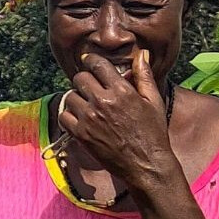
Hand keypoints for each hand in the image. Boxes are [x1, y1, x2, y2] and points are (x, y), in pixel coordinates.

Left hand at [57, 49, 181, 190]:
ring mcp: (90, 118)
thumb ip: (144, 76)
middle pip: (80, 78)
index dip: (92, 61)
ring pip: (70, 96)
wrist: (146, 165)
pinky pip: (64, 116)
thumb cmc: (153, 133)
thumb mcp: (154, 101)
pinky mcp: (81, 135)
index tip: (90, 63)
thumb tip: (141, 54)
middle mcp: (103, 102)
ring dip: (77, 98)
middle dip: (85, 80)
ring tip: (87, 105)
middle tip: (91, 88)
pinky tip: (80, 119)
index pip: (97, 64)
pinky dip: (69, 116)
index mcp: (122, 91)